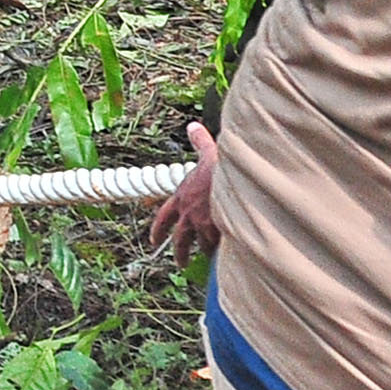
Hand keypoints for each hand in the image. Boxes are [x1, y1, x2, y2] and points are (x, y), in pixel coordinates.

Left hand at [147, 123, 222, 253]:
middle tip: (180, 263)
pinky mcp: (218, 232)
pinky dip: (222, 253)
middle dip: (180, 252)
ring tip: (210, 259)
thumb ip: (200, 141)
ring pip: (202, 245)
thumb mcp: (208, 152)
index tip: (154, 241)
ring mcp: (202, 225)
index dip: (158, 229)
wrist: (236, 177)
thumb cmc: (221, 165)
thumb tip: (193, 126)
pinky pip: (219, 248)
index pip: (163, 218)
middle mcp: (188, 214)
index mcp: (181, 198)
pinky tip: (227, 258)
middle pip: (179, 240)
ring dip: (205, 251)